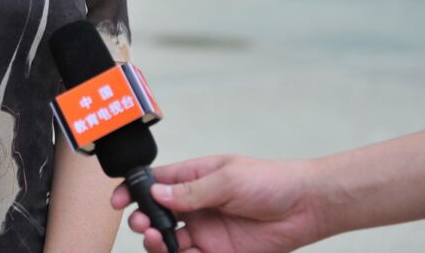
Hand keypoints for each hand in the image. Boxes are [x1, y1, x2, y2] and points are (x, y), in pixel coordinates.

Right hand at [110, 155, 329, 252]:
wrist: (306, 208)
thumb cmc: (271, 181)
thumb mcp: (227, 179)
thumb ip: (191, 190)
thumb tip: (157, 192)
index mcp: (194, 178)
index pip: (155, 182)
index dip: (133, 190)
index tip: (118, 200)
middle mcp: (196, 205)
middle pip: (157, 215)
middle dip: (142, 219)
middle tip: (143, 223)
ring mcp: (207, 231)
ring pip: (169, 241)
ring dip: (157, 241)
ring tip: (156, 239)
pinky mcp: (220, 252)